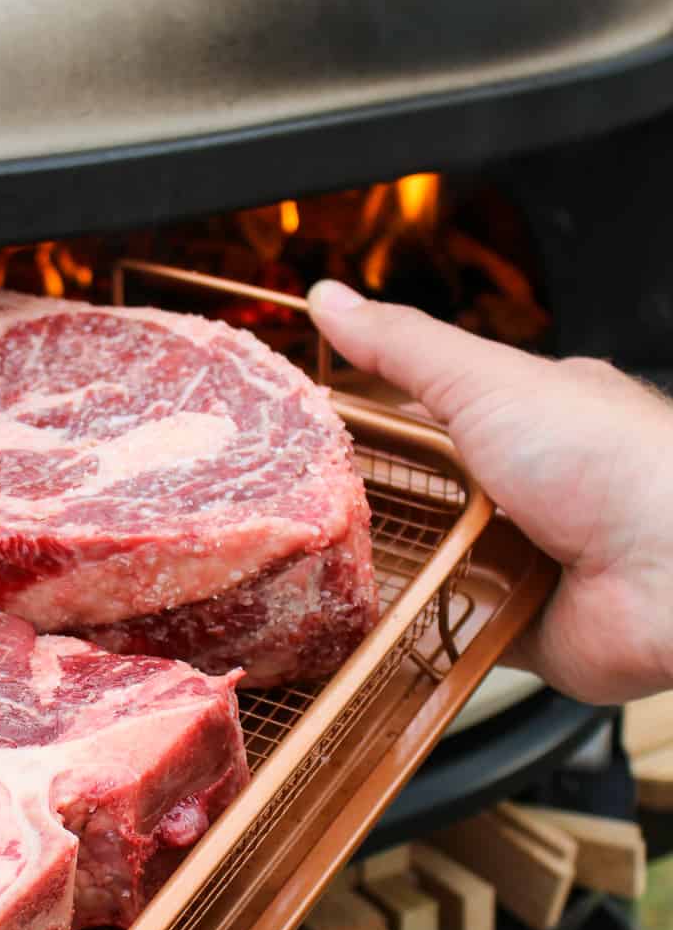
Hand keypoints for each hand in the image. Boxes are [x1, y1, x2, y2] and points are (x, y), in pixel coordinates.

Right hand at [308, 281, 672, 704]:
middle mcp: (526, 490)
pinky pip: (445, 630)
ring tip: (316, 566)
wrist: (671, 574)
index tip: (298, 428)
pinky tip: (369, 620)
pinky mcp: (516, 628)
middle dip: (365, 502)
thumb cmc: (603, 459)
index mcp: (528, 417)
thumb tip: (328, 298)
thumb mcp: (486, 380)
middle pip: (419, 492)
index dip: (364, 419)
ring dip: (385, 567)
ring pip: (426, 563)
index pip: (427, 412)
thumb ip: (403, 348)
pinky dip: (413, 629)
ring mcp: (520, 561)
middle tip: (294, 506)